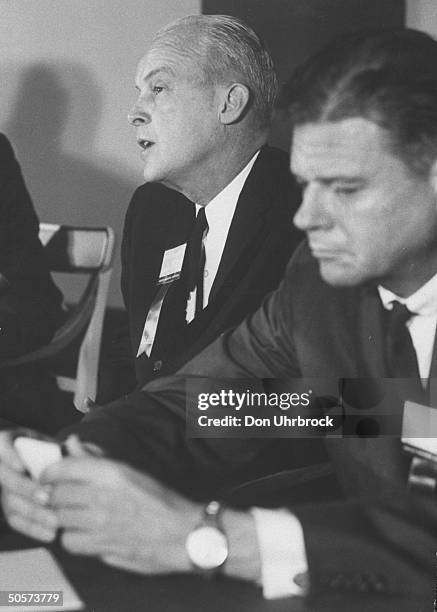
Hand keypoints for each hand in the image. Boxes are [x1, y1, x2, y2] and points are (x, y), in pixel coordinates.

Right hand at [0, 431, 57, 540]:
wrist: (46, 466)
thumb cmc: (50, 450)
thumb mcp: (54, 443)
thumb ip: (63, 446)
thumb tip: (73, 442)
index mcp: (7, 443)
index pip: (2, 448)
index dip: (9, 457)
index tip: (21, 466)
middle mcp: (1, 466)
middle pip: (6, 479)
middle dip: (25, 489)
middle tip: (46, 497)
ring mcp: (3, 489)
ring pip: (10, 503)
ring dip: (32, 513)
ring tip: (54, 520)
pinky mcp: (8, 508)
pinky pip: (16, 520)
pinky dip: (33, 528)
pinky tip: (51, 533)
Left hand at [42, 456, 200, 573]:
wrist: (181, 531)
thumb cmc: (158, 499)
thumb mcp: (128, 470)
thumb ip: (95, 457)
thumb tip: (72, 442)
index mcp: (110, 472)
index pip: (62, 468)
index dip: (49, 473)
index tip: (47, 477)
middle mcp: (102, 496)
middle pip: (57, 494)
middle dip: (56, 495)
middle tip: (62, 498)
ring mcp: (100, 523)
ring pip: (60, 518)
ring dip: (64, 517)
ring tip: (76, 516)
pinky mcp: (101, 546)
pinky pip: (70, 542)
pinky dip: (73, 538)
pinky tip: (84, 533)